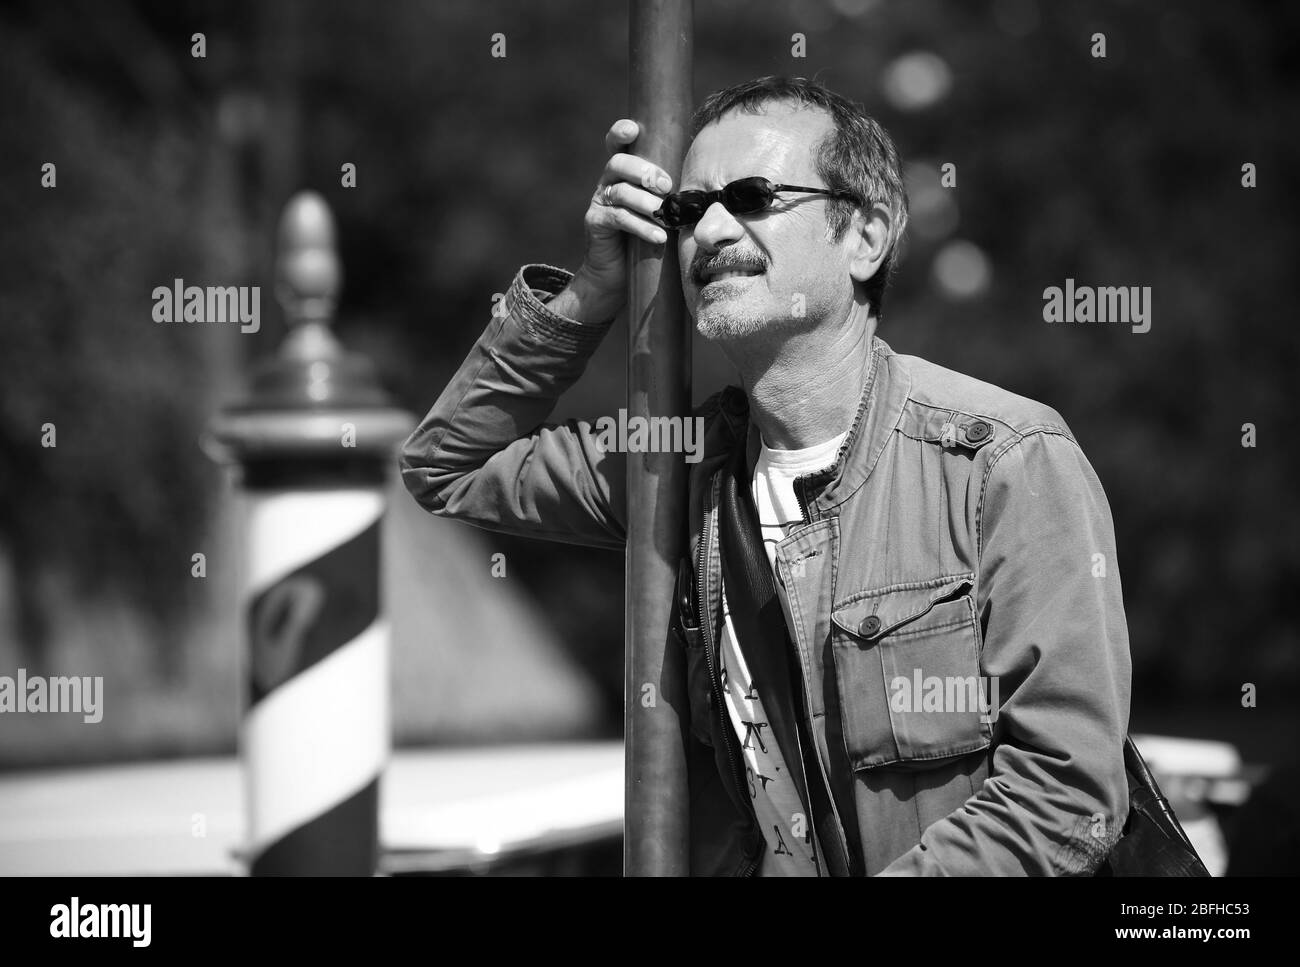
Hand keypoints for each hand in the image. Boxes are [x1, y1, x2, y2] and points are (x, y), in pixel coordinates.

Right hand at [558, 119, 673, 322]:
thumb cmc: (646, 239)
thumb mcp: (661, 212)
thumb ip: (672, 195)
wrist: (617, 276)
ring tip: (665, 215)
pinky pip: (618, 218)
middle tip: (665, 186)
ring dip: (646, 203)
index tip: (634, 129)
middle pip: (618, 163)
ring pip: (620, 192)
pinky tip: (658, 236)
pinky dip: (641, 226)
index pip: (617, 145)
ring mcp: (599, 202)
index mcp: (623, 174)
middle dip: (644, 171)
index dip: (621, 133)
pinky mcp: (595, 223)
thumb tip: (709, 185)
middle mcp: (607, 183)